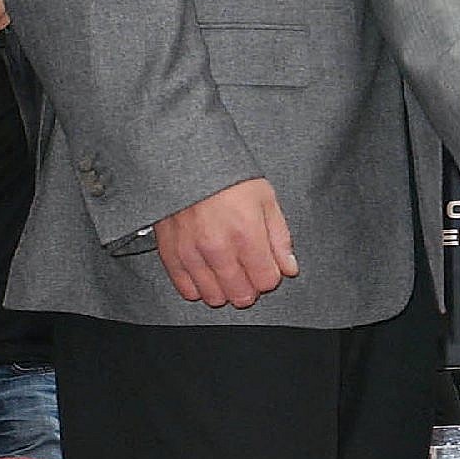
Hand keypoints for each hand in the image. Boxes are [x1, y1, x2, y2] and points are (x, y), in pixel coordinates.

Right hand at [155, 178, 298, 308]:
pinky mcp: (170, 254)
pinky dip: (199, 288)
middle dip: (250, 288)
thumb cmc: (228, 177)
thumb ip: (280, 238)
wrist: (186, 162)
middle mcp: (218, 248)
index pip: (266, 280)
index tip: (267, 266)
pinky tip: (207, 276)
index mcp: (246, 234)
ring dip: (225, 291)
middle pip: (241, 294)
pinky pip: (186, 289)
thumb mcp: (266, 200)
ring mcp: (192, 253)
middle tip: (249, 273)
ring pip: (214, 296)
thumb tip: (289, 267)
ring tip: (228, 275)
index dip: (270, 276)